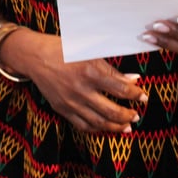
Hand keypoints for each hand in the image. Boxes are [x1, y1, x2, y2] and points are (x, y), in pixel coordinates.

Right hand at [10, 31, 145, 132]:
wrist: (33, 56)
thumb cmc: (62, 49)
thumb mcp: (88, 52)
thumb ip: (111, 69)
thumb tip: (133, 80)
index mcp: (90, 71)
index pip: (122, 89)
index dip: (136, 95)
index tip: (143, 96)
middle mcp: (81, 89)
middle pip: (113, 111)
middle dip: (129, 115)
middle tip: (136, 114)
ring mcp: (70, 101)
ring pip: (100, 122)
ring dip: (117, 126)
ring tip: (127, 126)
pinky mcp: (62, 108)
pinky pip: (83, 125)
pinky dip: (98, 129)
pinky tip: (106, 127)